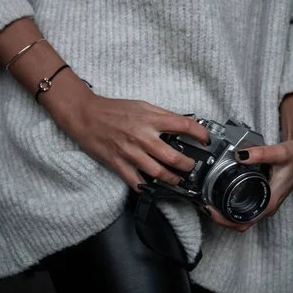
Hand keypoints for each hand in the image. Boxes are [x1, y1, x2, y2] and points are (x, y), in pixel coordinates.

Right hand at [53, 93, 208, 189]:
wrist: (86, 115)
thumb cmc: (114, 110)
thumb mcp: (142, 105)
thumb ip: (163, 115)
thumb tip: (183, 122)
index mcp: (150, 119)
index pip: (184, 126)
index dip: (200, 134)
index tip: (205, 140)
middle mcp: (142, 137)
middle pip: (174, 156)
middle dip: (188, 165)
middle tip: (191, 166)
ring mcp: (130, 152)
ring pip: (158, 172)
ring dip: (172, 179)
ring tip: (177, 179)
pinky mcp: (118, 164)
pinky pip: (136, 181)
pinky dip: (147, 187)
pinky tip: (153, 187)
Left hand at [203, 135, 292, 231]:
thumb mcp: (280, 153)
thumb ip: (260, 153)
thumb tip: (240, 155)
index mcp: (269, 202)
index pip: (244, 222)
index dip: (224, 220)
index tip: (209, 209)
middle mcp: (265, 204)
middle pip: (238, 222)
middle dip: (219, 216)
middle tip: (202, 203)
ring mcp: (262, 200)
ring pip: (240, 214)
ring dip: (222, 210)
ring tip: (206, 199)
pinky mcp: (260, 193)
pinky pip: (242, 204)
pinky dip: (228, 202)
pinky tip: (218, 192)